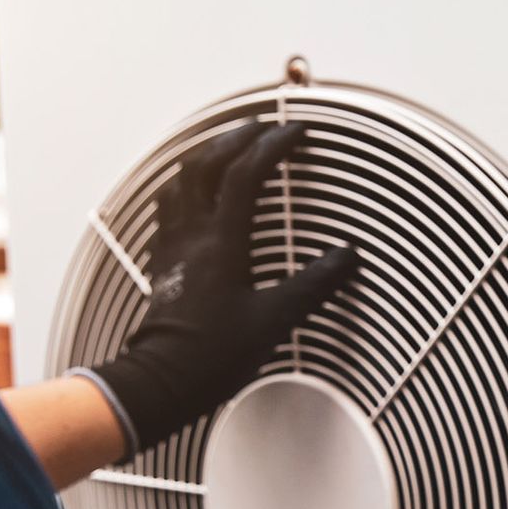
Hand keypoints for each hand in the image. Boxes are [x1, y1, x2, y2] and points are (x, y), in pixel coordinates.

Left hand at [83, 122, 355, 456]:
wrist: (162, 381)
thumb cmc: (211, 357)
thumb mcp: (275, 320)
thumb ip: (314, 284)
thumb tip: (345, 259)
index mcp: (222, 242)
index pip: (246, 174)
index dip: (273, 145)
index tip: (296, 133)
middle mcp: (192, 235)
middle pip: (205, 163)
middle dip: (235, 136)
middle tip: (261, 127)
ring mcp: (173, 245)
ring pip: (180, 179)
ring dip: (205, 154)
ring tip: (227, 146)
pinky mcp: (163, 261)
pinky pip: (168, 206)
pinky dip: (185, 185)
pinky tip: (194, 193)